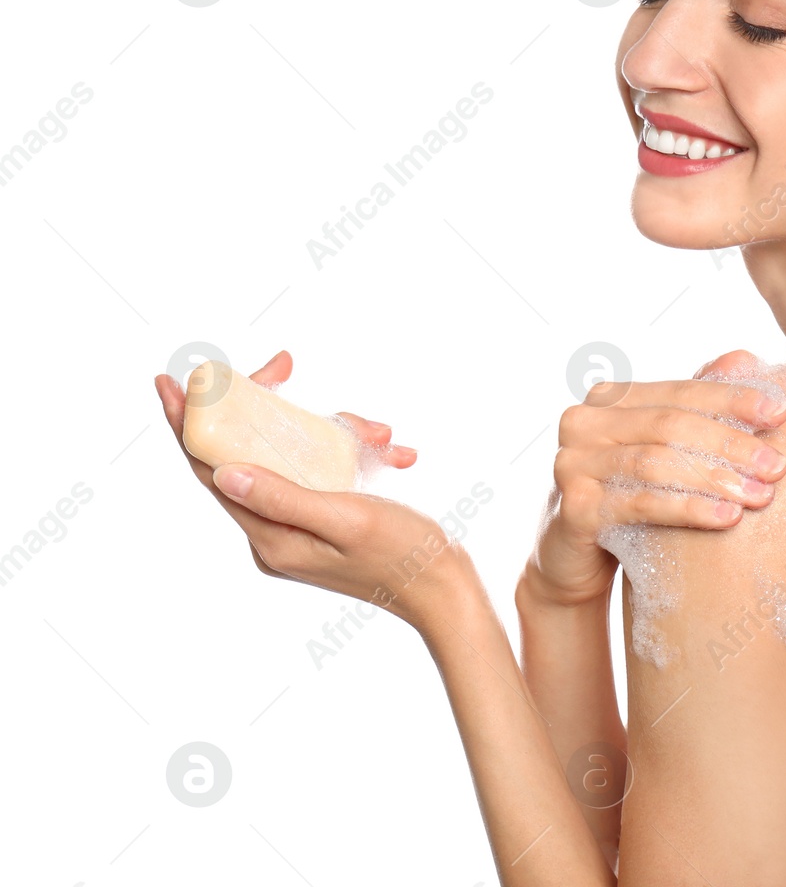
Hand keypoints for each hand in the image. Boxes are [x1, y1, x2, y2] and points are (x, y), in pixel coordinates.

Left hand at [155, 351, 461, 631]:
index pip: (211, 471)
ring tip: (381, 434)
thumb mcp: (346, 519)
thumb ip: (283, 497)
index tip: (171, 381)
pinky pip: (325, 471)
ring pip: (296, 457)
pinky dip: (356, 454)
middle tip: (281, 366)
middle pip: (249, 455)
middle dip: (270, 409)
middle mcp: (274, 533)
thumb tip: (223, 471)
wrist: (443, 590)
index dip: (188, 425)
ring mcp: (298, 527)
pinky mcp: (323, 520)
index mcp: (270, 538)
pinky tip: (392, 454)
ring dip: (338, 433)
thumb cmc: (402, 554)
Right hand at [521, 350, 785, 608]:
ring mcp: (572, 463)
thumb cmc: (630, 496)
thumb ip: (696, 405)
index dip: (732, 399)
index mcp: (610, 398)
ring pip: (658, 463)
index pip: (682, 391)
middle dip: (731, 444)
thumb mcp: (661, 449)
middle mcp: (584, 422)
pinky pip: (641, 503)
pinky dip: (689, 508)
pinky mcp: (574, 508)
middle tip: (778, 466)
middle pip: (671, 426)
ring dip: (716, 478)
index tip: (781, 412)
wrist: (574, 561)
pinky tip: (727, 518)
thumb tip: (744, 359)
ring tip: (761, 495)